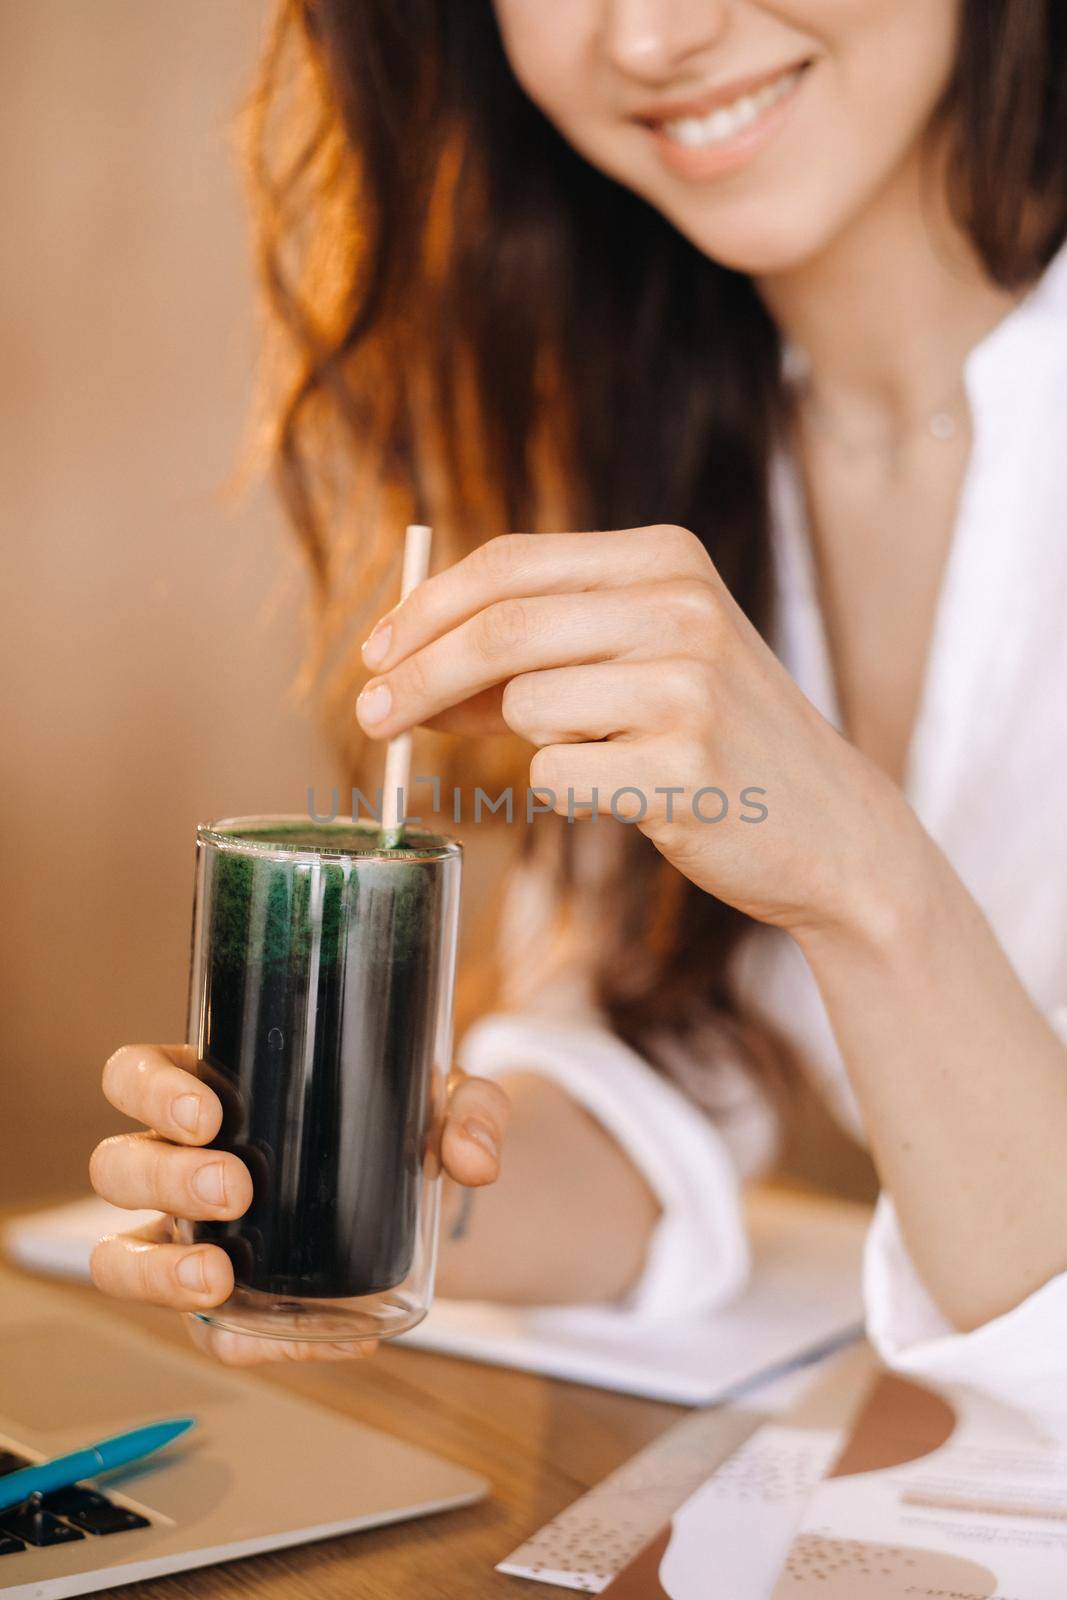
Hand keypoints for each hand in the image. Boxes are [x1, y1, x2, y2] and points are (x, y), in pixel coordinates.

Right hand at [89, 1044, 508, 1365]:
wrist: (427, 1201)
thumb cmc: (406, 1125)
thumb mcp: (446, 1102)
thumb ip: (471, 1110)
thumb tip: (471, 1157)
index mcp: (213, 1089)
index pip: (135, 1075)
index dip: (148, 1091)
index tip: (208, 1113)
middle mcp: (182, 1162)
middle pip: (117, 1166)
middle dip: (164, 1178)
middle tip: (235, 1187)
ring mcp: (191, 1238)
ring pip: (122, 1257)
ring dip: (158, 1270)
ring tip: (218, 1275)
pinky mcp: (224, 1305)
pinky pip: (209, 1336)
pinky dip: (251, 1343)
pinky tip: (316, 1338)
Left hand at [356, 525, 914, 940]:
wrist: (829, 828)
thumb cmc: (717, 741)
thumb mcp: (644, 660)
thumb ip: (540, 648)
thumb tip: (407, 662)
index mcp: (666, 558)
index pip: (509, 564)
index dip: (426, 608)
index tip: (375, 653)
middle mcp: (680, 606)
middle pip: (499, 628)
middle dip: (415, 674)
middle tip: (370, 718)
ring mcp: (688, 684)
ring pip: (526, 705)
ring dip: (526, 743)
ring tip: (602, 757)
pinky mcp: (683, 766)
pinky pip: (556, 776)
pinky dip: (568, 791)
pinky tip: (632, 793)